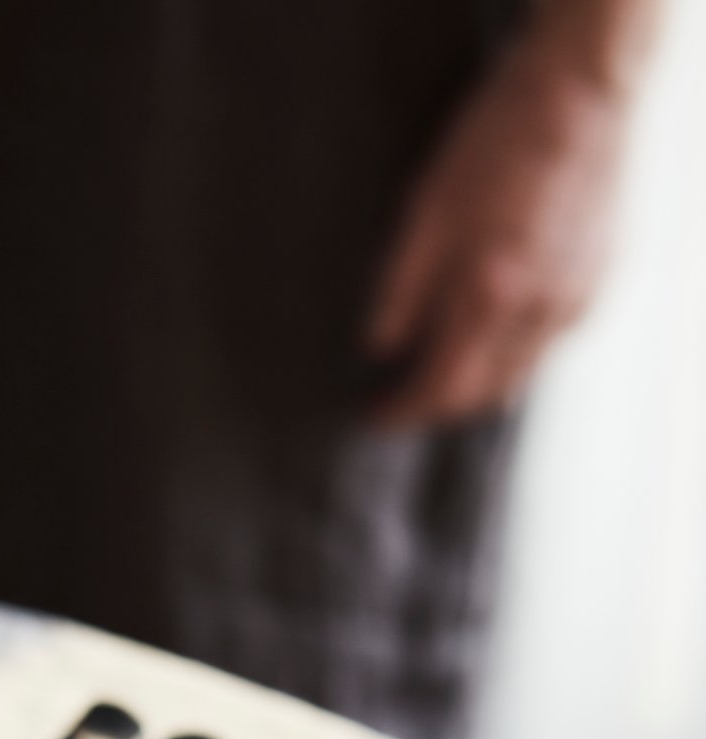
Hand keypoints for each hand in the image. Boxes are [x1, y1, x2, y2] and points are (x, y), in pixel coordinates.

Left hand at [364, 42, 634, 428]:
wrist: (581, 91)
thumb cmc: (498, 137)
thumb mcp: (427, 208)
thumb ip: (401, 289)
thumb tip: (379, 349)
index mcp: (493, 291)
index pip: (442, 386)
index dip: (403, 411)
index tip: (374, 416)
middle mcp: (540, 309)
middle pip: (481, 395)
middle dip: (436, 406)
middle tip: (398, 399)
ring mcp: (574, 302)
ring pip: (516, 377)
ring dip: (473, 385)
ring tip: (435, 370)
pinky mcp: (595, 289)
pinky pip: (544, 346)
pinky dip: (509, 354)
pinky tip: (484, 333)